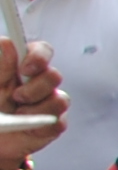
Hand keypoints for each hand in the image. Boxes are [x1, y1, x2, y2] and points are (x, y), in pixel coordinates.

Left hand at [0, 39, 66, 169]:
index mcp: (24, 67)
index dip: (39, 57)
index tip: (25, 68)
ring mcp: (50, 103)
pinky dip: (40, 125)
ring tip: (17, 114)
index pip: (42, 51)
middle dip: (35, 88)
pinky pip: (58, 122)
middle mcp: (40, 83)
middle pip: (54, 76)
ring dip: (36, 108)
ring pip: (60, 99)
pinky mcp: (54, 124)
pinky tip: (25, 125)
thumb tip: (7, 44)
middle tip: (17, 96)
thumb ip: (1, 67)